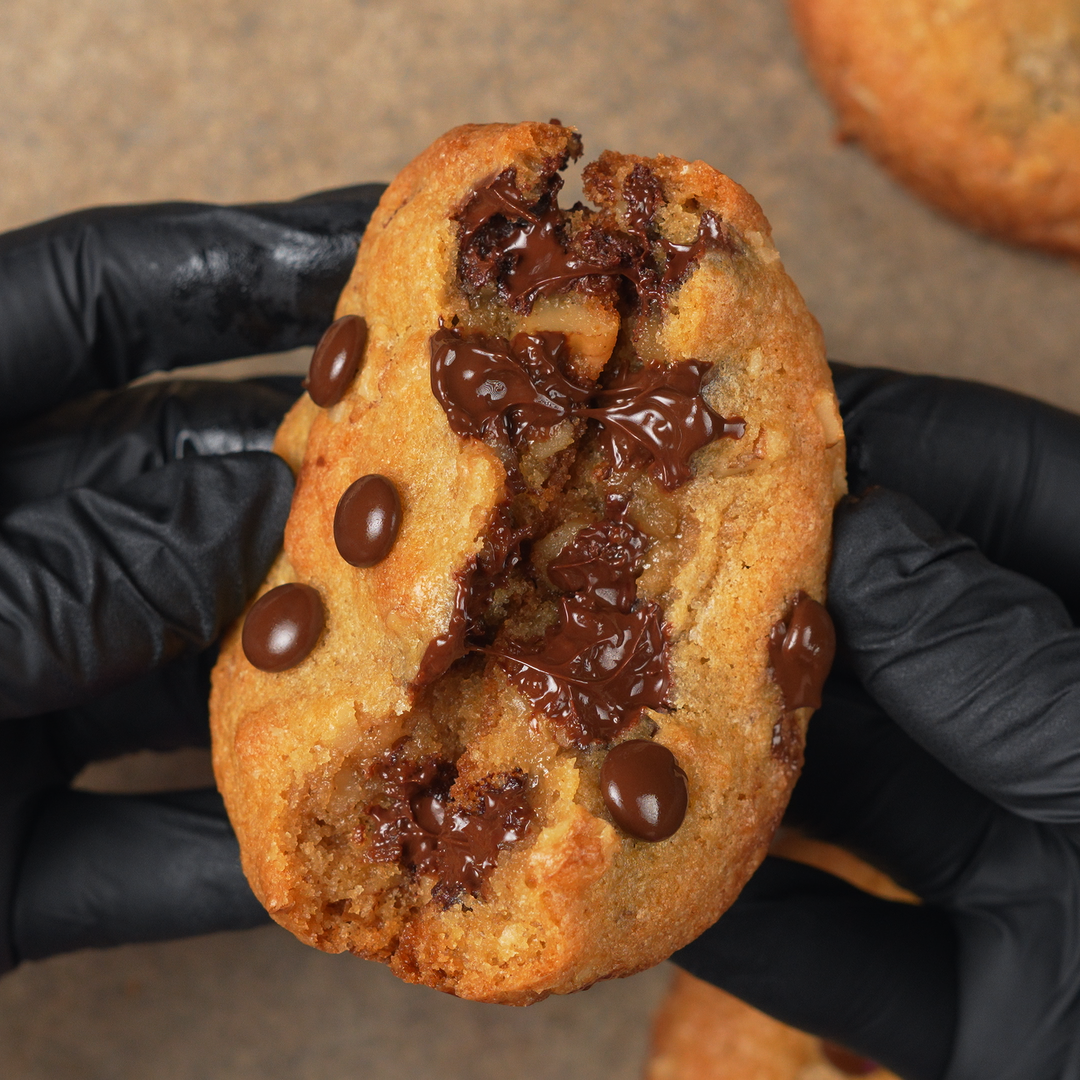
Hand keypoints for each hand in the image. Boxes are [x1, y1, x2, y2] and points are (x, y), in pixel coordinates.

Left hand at [0, 185, 383, 970]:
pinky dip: (228, 869)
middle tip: (470, 485)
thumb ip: (52, 573)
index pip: (103, 300)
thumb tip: (265, 522)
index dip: (254, 261)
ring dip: (309, 703)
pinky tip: (332, 865)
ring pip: (188, 690)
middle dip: (327, 498)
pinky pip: (137, 857)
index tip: (390, 247)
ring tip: (449, 682)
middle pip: (185, 499)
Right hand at [674, 365, 1079, 1079]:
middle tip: (626, 558)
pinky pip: (848, 953)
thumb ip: (1016, 667)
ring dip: (734, 764)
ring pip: (854, 789)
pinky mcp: (994, 1007)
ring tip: (608, 708)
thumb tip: (863, 537)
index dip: (874, 433)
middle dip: (767, 601)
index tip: (738, 410)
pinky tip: (657, 890)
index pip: (1008, 477)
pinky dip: (755, 928)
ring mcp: (1039, 870)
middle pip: (899, 631)